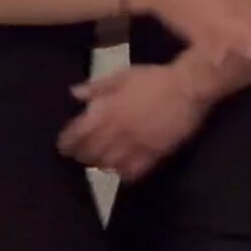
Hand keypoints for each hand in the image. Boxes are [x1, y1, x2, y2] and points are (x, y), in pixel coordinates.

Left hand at [57, 63, 209, 181]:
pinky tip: (120, 171)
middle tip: (77, 156)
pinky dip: (123, 174)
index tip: (62, 146)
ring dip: (99, 164)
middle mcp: (118, 131)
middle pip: (91, 152)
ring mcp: (136, 145)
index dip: (67, 142)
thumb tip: (75, 93)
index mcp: (109, 111)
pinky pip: (133, 171)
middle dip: (81, 156)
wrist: (189, 88)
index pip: (79, 133)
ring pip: (109, 164)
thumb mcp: (123, 76)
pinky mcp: (154, 154)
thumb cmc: (154, 78)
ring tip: (97, 162)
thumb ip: (98, 87)